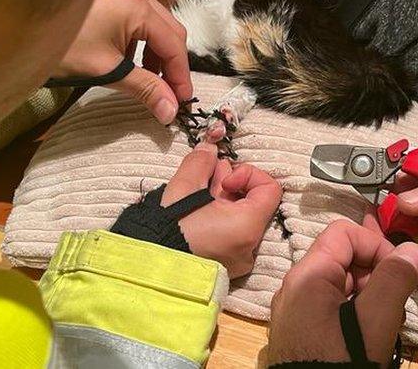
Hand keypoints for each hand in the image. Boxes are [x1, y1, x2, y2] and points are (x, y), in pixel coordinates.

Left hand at [57, 0, 191, 124]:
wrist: (15, 27)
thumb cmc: (62, 48)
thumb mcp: (106, 71)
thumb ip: (145, 89)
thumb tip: (170, 113)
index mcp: (136, 5)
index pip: (173, 44)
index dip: (181, 76)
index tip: (181, 102)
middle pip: (169, 29)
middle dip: (171, 63)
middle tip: (169, 94)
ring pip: (154, 22)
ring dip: (156, 52)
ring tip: (148, 80)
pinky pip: (137, 15)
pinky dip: (140, 39)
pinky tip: (129, 59)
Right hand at [164, 142, 282, 277]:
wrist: (147, 267)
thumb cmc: (167, 230)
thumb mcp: (183, 188)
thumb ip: (201, 162)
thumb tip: (209, 150)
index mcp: (246, 227)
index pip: (270, 189)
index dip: (247, 174)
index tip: (223, 180)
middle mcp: (250, 248)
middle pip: (255, 202)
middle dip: (230, 186)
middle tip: (204, 182)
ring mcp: (240, 260)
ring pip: (243, 218)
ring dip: (224, 202)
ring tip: (198, 199)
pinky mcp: (228, 266)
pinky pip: (234, 235)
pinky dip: (221, 220)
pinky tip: (199, 216)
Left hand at [268, 220, 417, 364]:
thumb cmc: (341, 362)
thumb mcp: (373, 322)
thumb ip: (393, 280)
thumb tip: (412, 249)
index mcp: (309, 275)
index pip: (345, 234)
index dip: (380, 244)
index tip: (408, 268)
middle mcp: (301, 287)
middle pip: (353, 262)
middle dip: (395, 274)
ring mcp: (304, 312)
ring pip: (353, 288)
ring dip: (388, 297)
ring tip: (412, 319)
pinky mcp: (310, 333)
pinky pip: (342, 310)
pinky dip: (369, 314)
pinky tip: (389, 332)